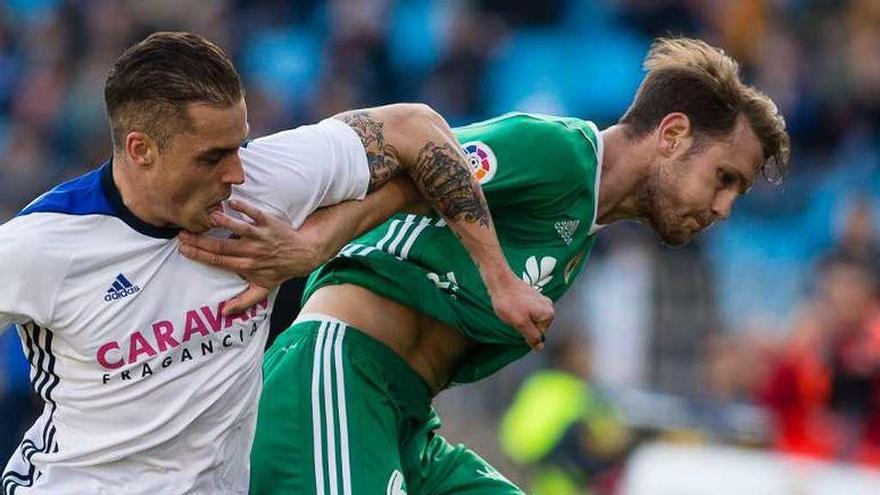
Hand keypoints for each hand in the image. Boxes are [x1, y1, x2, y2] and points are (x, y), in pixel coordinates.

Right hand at [177, 199, 325, 314]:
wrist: (303, 255)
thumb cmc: (279, 270)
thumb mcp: (263, 288)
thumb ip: (244, 301)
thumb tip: (225, 312)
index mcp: (247, 266)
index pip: (219, 261)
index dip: (200, 256)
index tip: (183, 249)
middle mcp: (252, 251)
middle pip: (223, 246)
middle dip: (201, 240)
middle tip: (182, 233)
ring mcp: (261, 236)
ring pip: (240, 229)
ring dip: (224, 222)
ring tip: (206, 217)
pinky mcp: (269, 222)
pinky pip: (256, 214)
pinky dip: (245, 209)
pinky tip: (232, 202)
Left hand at [486, 273, 554, 350]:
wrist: (500, 281)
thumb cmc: (509, 303)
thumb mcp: (520, 324)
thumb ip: (532, 336)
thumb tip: (540, 348)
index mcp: (548, 314)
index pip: (538, 335)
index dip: (525, 331)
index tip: (517, 320)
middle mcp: (548, 306)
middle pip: (535, 326)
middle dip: (523, 324)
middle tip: (513, 315)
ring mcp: (541, 300)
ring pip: (530, 319)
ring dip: (519, 318)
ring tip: (511, 309)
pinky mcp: (532, 296)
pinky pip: (526, 311)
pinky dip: (518, 311)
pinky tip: (512, 304)